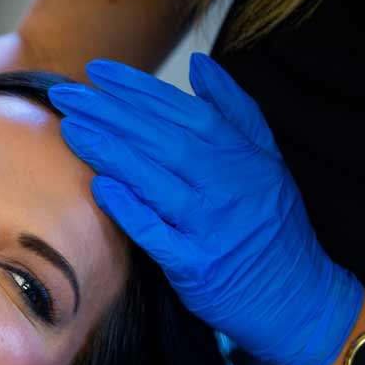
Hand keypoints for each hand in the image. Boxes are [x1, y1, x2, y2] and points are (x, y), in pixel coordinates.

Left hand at [49, 53, 362, 364]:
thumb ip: (235, 111)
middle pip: (162, 139)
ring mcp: (212, 226)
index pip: (184, 111)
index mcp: (242, 156)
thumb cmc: (273, 227)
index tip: (97, 71)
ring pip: (156, 179)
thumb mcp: (268, 161)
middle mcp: (229, 185)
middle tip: (65, 93)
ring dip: (110, 151)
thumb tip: (200, 65)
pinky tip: (101, 186)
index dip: (139, 89)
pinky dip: (131, 209)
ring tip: (71, 128)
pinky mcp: (197, 266)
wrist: (299, 299)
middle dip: (110, 112)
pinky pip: (158, 234)